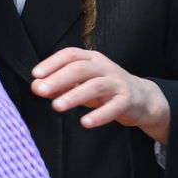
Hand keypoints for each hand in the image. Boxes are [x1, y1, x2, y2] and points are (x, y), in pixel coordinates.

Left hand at [31, 48, 170, 140]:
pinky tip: (85, 122)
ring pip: (96, 86)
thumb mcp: (80, 83)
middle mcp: (104, 67)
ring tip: (56, 106)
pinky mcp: (128, 100)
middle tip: (39, 91)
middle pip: (80, 68)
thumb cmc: (103, 89)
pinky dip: (99, 115)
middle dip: (58, 79)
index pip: (70, 55)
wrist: (141, 98)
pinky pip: (114, 107)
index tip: (35, 74)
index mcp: (91, 59)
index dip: (52, 63)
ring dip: (74, 96)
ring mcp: (117, 83)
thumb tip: (36, 86)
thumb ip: (58, 84)